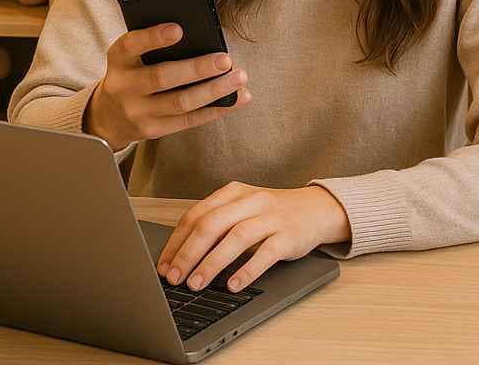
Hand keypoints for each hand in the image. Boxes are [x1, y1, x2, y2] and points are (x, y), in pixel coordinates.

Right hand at [83, 23, 250, 151]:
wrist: (108, 116)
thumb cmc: (131, 72)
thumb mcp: (130, 56)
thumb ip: (152, 44)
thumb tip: (201, 35)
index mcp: (118, 60)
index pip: (131, 45)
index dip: (153, 38)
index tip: (179, 29)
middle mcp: (124, 87)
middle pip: (162, 78)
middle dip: (197, 69)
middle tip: (225, 60)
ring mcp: (138, 112)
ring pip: (181, 103)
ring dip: (214, 91)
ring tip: (238, 78)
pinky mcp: (153, 130)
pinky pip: (188, 120)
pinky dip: (215, 109)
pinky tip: (235, 99)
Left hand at [156, 182, 350, 292]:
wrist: (316, 209)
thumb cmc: (271, 213)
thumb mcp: (242, 208)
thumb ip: (217, 223)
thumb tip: (180, 254)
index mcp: (233, 192)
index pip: (196, 214)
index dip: (177, 242)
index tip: (163, 265)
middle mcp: (250, 201)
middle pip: (212, 224)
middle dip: (188, 253)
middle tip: (174, 278)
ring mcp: (270, 217)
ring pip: (236, 237)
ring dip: (212, 263)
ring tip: (196, 284)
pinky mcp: (288, 236)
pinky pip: (265, 253)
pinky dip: (246, 270)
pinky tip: (232, 285)